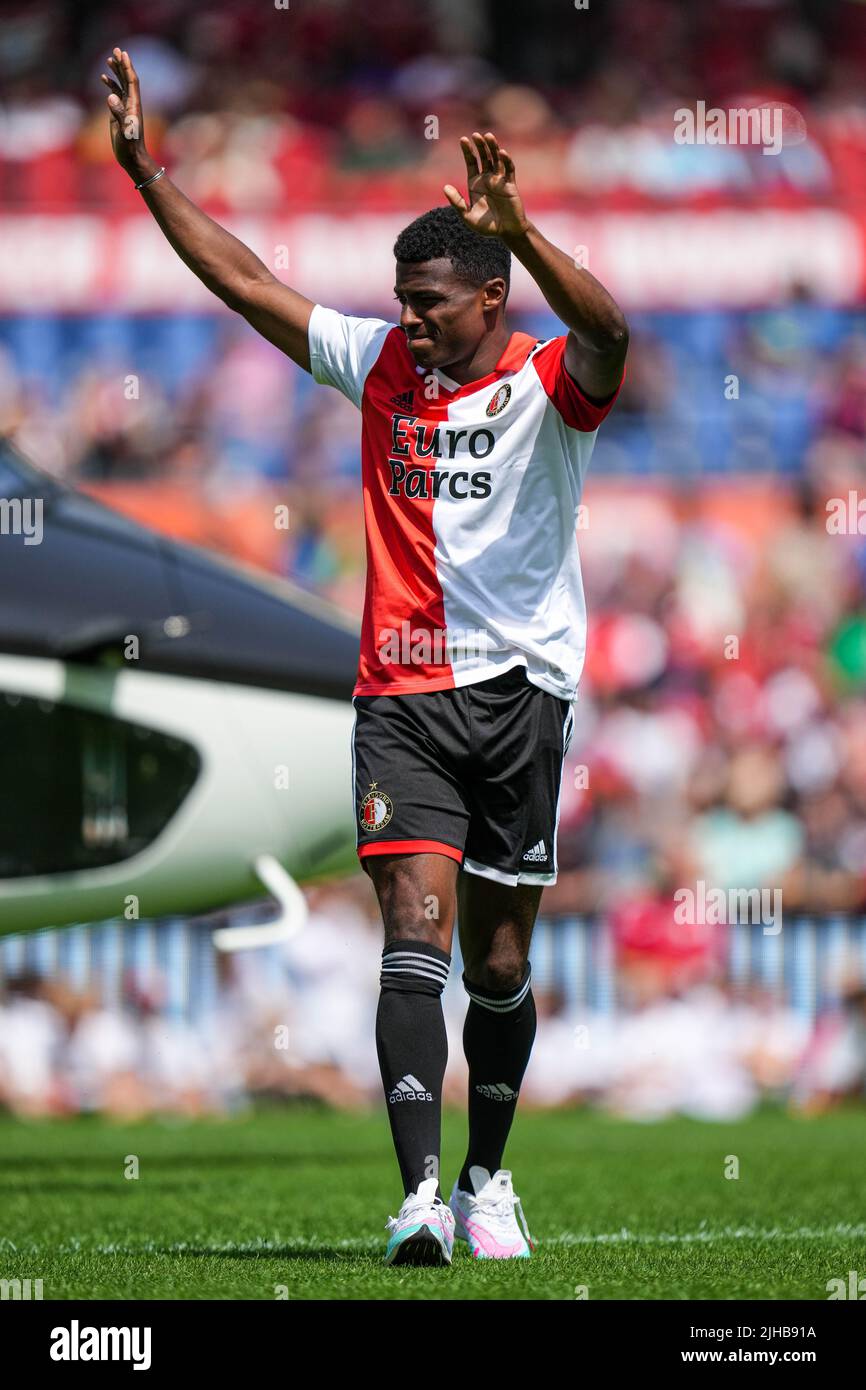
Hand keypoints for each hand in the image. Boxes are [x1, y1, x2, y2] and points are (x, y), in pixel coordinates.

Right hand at [101, 48, 152, 181]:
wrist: (131, 158)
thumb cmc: (130, 146)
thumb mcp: (125, 130)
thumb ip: (118, 113)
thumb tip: (110, 96)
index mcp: (134, 105)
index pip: (132, 81)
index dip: (127, 67)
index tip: (123, 53)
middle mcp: (131, 104)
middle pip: (127, 79)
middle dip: (122, 64)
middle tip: (116, 50)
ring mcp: (125, 108)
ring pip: (121, 85)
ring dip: (116, 72)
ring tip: (109, 60)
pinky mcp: (118, 113)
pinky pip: (115, 95)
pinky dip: (110, 85)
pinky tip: (103, 78)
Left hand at [444, 131, 529, 239]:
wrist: (506, 233)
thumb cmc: (486, 226)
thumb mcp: (467, 216)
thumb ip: (457, 202)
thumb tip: (445, 187)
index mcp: (475, 183)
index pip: (472, 162)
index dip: (468, 151)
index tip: (463, 139)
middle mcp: (487, 179)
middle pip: (484, 157)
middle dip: (480, 146)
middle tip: (476, 135)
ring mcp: (499, 180)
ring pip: (496, 159)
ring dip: (493, 147)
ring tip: (488, 136)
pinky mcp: (510, 184)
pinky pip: (509, 169)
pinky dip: (506, 160)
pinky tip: (502, 153)